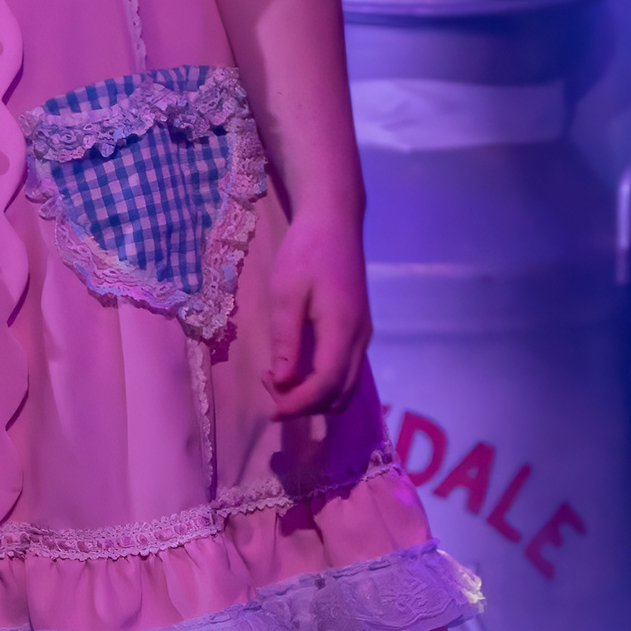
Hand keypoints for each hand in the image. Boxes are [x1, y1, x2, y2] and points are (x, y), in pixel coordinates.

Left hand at [263, 207, 371, 418]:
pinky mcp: (357, 330)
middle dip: (303, 403)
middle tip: (268, 386)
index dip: (297, 404)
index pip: (325, 385)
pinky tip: (295, 367)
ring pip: (344, 386)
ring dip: (313, 395)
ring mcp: (362, 335)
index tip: (268, 409)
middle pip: (338, 393)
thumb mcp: (286, 293)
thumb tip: (283, 382)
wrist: (334, 221)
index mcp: (342, 330)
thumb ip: (286, 339)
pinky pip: (344, 371)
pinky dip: (322, 382)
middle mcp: (359, 339)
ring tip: (278, 377)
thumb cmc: (305, 251)